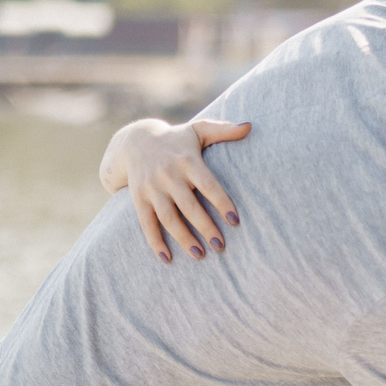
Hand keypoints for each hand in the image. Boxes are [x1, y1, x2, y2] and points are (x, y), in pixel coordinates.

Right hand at [101, 116, 251, 262]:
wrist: (135, 141)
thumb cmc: (177, 139)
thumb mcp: (198, 130)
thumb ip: (224, 130)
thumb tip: (250, 126)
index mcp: (188, 160)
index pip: (208, 184)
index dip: (222, 202)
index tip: (235, 221)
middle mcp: (169, 175)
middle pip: (189, 206)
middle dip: (205, 227)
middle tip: (221, 246)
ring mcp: (152, 189)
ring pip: (169, 218)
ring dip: (184, 239)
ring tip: (200, 255)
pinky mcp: (138, 199)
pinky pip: (146, 224)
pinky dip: (155, 242)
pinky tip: (168, 259)